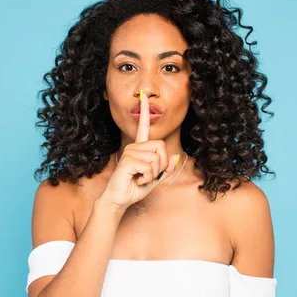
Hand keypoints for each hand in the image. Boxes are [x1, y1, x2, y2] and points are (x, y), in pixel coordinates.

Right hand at [100, 90, 180, 210]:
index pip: (143, 126)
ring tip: (142, 178)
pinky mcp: (128, 161)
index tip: (144, 96)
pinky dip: (148, 177)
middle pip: (161, 146)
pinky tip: (138, 180)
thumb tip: (176, 158)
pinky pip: (149, 166)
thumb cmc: (135, 188)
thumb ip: (166, 168)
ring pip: (156, 158)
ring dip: (154, 173)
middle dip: (162, 165)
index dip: (144, 111)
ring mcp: (129, 152)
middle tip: (151, 175)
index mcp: (140, 148)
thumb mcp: (155, 178)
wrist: (119, 200)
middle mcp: (134, 147)